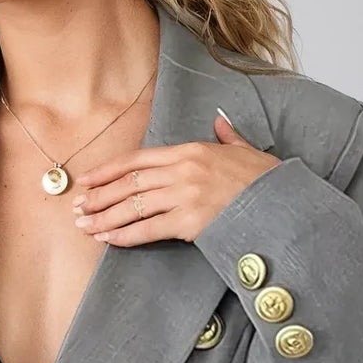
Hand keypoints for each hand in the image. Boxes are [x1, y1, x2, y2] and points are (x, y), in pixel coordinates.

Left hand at [70, 109, 282, 244]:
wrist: (283, 203)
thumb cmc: (265, 181)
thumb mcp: (246, 151)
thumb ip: (228, 137)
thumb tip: (221, 122)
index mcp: (191, 151)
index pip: (138, 159)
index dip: (108, 170)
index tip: (88, 180)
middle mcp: (183, 171)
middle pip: (129, 183)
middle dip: (99, 196)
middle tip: (78, 207)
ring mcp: (185, 196)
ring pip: (133, 206)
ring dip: (104, 217)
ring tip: (85, 226)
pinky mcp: (190, 221)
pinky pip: (148, 229)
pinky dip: (125, 235)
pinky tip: (108, 239)